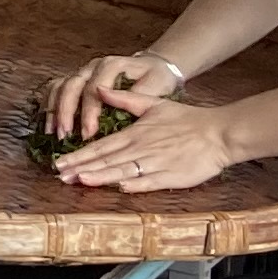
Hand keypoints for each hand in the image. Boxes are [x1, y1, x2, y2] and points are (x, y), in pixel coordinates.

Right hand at [47, 51, 183, 143]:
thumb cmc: (155, 78)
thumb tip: (121, 108)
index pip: (94, 89)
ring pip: (60, 86)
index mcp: (112, 66)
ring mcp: (82, 71)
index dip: (89, 112)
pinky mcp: (76, 79)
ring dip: (54, 110)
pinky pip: (55, 89)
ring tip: (54, 133)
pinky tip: (50, 125)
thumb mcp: (157, 85)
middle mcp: (93, 66)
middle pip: (71, 86)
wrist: (152, 66)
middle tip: (66, 135)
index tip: (89, 134)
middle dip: (66, 112)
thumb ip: (141, 94)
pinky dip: (49, 106)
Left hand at [54, 92, 244, 192]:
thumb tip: (99, 90)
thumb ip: (124, 100)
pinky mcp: (172, 177)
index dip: (80, 154)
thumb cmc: (186, 119)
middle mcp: (142, 148)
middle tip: (59, 175)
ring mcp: (156, 163)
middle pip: (107, 160)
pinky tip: (119, 188)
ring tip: (79, 180)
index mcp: (136, 132)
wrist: (218, 133)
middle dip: (81, 168)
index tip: (60, 161)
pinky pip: (150, 182)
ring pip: (124, 171)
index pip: (101, 145)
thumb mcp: (153, 103)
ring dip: (101, 176)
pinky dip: (135, 185)